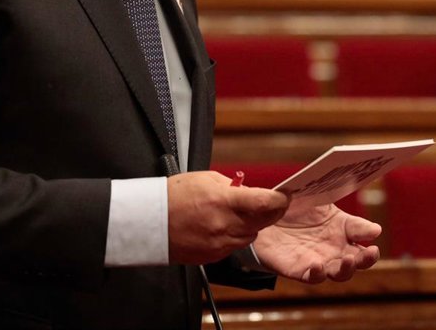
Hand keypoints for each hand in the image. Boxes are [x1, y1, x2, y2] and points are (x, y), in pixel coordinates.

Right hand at [168, 172, 287, 264]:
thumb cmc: (174, 196)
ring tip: (234, 214)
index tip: (284, 196)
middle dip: (269, 212)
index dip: (280, 199)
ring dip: (250, 225)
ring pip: (251, 235)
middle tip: (267, 203)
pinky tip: (220, 226)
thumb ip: (232, 186)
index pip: (265, 202)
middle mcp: (225, 225)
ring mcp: (220, 244)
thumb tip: (249, 192)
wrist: (151, 222)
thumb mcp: (206, 179)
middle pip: (264, 222)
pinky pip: (235, 246)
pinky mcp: (214, 256)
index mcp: (224, 202)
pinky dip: (234, 236)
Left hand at [252, 202, 381, 283]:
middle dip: (367, 259)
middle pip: (358, 260)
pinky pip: (311, 277)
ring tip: (348, 260)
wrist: (264, 216)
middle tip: (371, 252)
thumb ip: (334, 200)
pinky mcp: (298, 269)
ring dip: (347, 269)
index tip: (374, 231)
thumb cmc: (296, 207)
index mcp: (342, 228)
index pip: (362, 232)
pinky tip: (318, 266)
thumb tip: (366, 220)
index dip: (369, 232)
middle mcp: (335, 248)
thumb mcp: (317, 200)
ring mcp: (319, 260)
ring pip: (339, 273)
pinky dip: (317, 274)